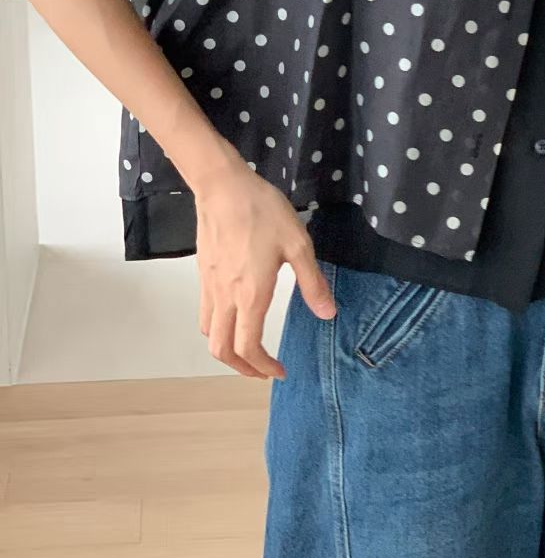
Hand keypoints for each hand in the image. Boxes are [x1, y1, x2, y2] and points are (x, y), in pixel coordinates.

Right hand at [193, 152, 336, 379]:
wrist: (222, 186)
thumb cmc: (262, 212)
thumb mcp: (298, 245)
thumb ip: (312, 284)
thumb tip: (328, 315)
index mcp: (250, 294)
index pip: (248, 347)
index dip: (263, 367)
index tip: (280, 371)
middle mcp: (225, 296)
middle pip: (221, 350)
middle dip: (242, 368)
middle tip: (264, 370)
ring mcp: (209, 286)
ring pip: (209, 333)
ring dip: (228, 350)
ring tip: (251, 349)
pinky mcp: (203, 274)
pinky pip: (205, 313)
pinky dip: (218, 328)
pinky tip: (238, 317)